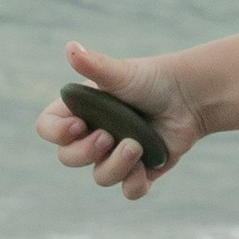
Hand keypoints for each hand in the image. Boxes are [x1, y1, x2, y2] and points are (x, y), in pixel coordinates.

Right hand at [34, 41, 201, 202]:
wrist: (190, 95)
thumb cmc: (151, 79)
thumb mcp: (121, 72)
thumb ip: (95, 65)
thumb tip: (70, 48)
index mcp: (80, 111)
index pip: (49, 129)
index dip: (56, 133)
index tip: (77, 125)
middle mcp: (92, 136)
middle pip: (68, 158)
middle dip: (85, 152)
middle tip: (107, 136)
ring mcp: (115, 156)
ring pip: (100, 177)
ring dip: (116, 165)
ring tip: (137, 146)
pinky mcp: (140, 171)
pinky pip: (129, 190)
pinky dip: (135, 184)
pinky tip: (145, 167)